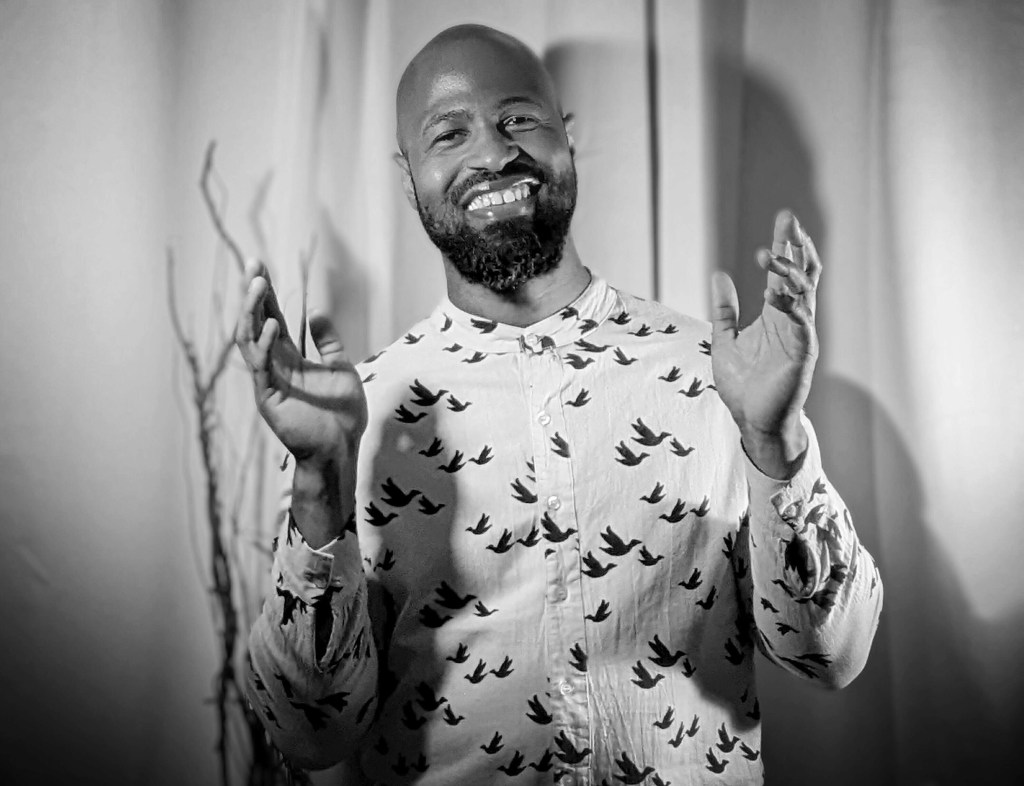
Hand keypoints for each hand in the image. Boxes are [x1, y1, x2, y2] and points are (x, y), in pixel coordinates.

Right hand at [235, 260, 367, 467]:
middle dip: (253, 295)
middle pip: (257, 322)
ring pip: (250, 340)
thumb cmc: (342, 414)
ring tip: (257, 285)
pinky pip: (261, 366)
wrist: (340, 448)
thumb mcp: (340, 368)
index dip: (266, 294)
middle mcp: (274, 365)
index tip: (260, 267)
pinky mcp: (268, 396)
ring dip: (252, 312)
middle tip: (253, 266)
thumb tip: (315, 311)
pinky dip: (264, 344)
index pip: (272, 318)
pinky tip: (271, 324)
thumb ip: (327, 342)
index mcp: (289, 358)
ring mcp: (268, 380)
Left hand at [709, 210, 820, 477]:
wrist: (752, 421)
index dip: (785, 245)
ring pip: (803, 292)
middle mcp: (792, 320)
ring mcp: (800, 335)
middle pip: (802, 273)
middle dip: (796, 245)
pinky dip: (790, 306)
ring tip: (767, 253)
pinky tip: (775, 293)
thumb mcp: (724, 340)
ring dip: (787, 270)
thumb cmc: (743, 385)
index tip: (783, 219)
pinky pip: (802, 323)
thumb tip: (719, 275)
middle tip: (787, 219)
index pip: (784, 272)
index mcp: (775, 315)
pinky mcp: (802, 353)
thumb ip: (724, 309)